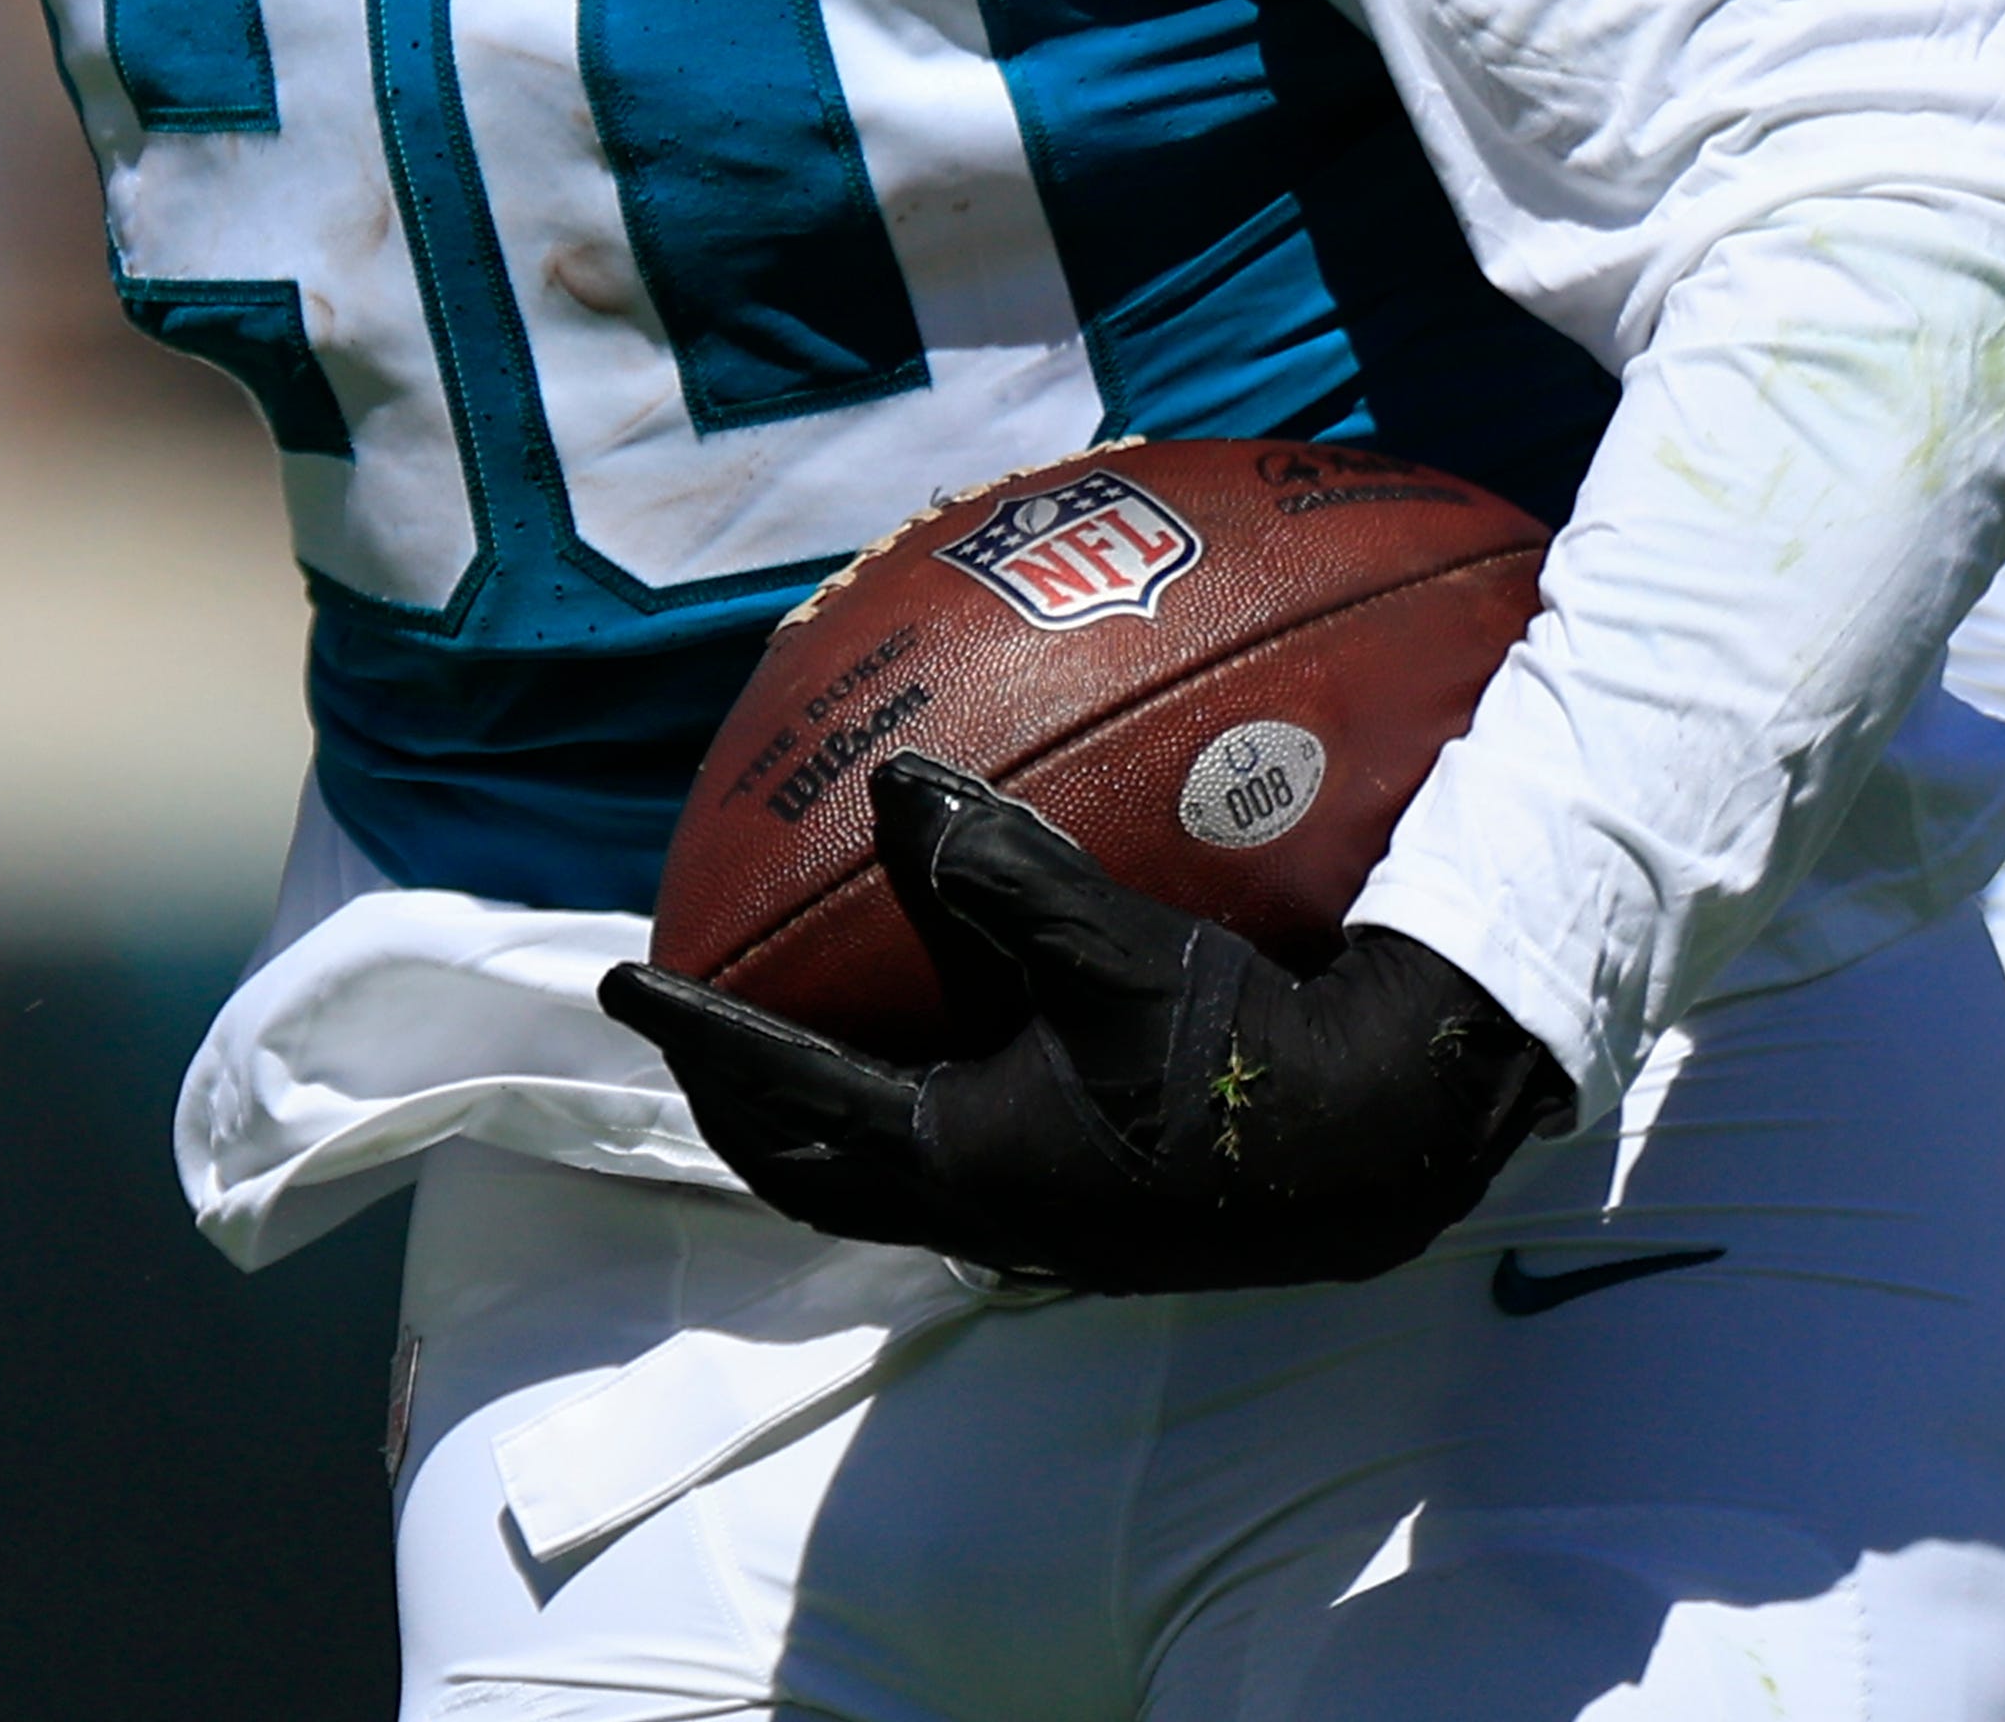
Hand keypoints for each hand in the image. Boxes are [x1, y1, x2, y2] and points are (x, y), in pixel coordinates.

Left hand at [598, 751, 1568, 1293]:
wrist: (1379, 1147)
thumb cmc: (1246, 1051)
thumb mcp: (1116, 949)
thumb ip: (1000, 870)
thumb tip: (895, 784)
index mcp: (961, 1158)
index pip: (787, 1093)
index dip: (700, 1035)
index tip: (625, 985)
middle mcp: (981, 1208)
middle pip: (808, 1170)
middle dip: (736, 1104)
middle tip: (686, 1035)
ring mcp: (1036, 1220)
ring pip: (877, 1182)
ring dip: (814, 1121)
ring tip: (782, 1053)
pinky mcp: (1089, 1210)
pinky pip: (950, 1168)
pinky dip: (901, 1114)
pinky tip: (938, 1053)